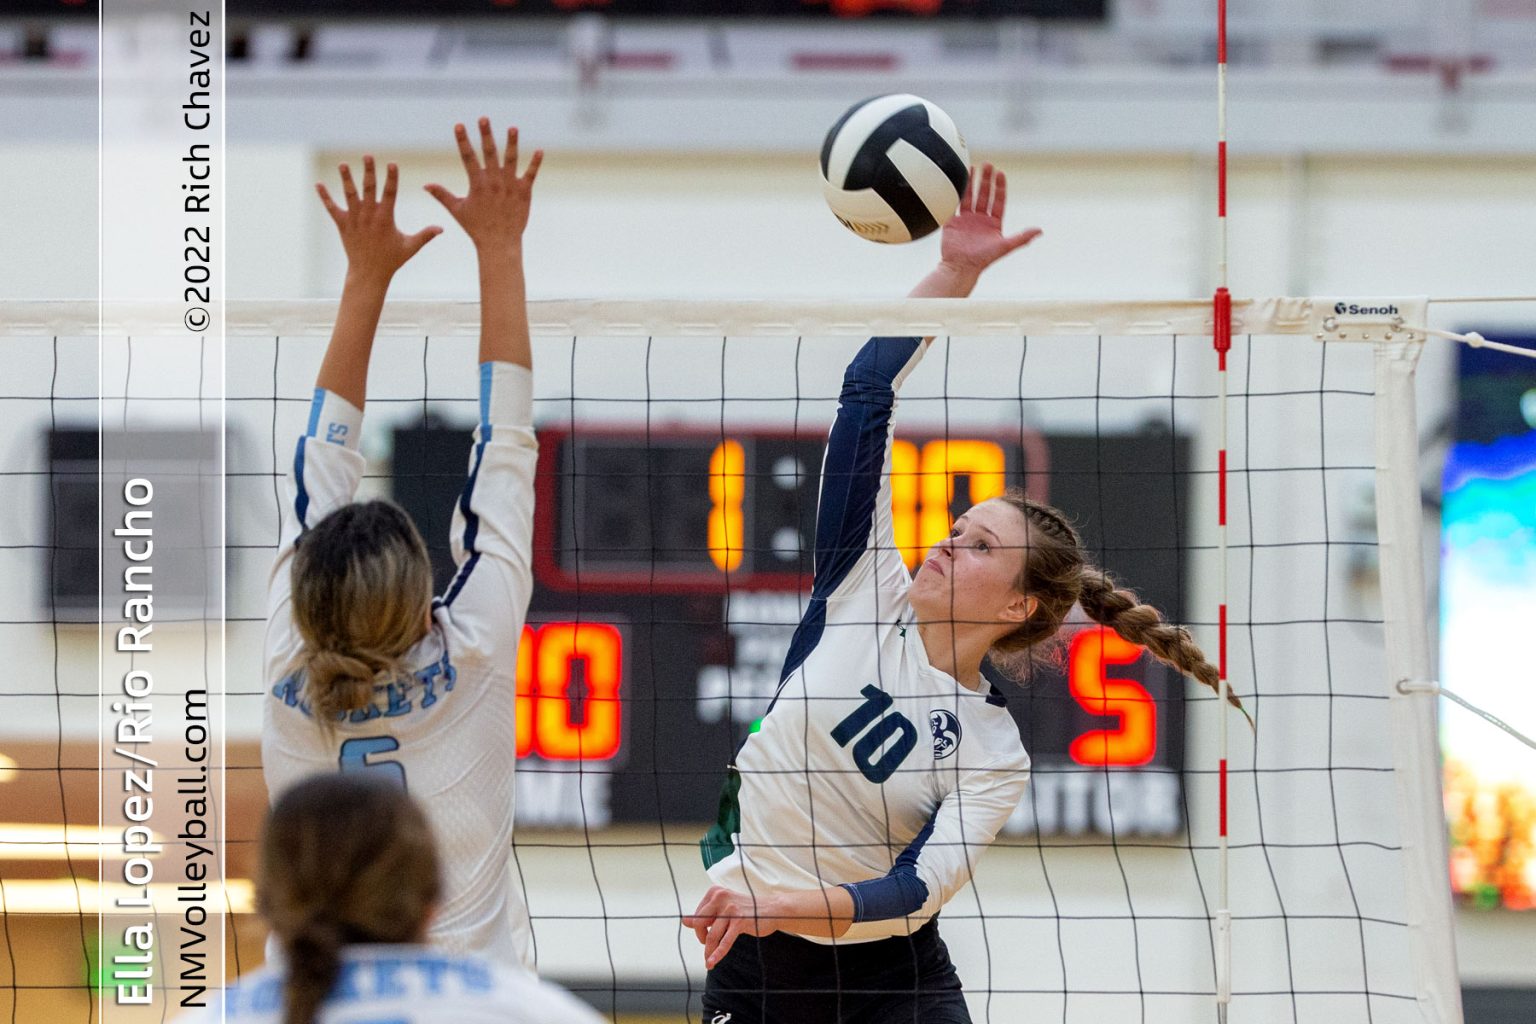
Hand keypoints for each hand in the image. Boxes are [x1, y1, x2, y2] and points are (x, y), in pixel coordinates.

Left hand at [316, 157, 441, 284]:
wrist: (369, 273)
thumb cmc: (391, 260)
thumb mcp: (410, 247)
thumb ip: (425, 236)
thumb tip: (442, 228)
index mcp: (386, 218)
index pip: (390, 193)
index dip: (391, 178)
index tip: (392, 163)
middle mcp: (369, 216)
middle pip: (368, 188)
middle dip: (368, 171)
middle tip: (367, 155)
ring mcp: (354, 219)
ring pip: (349, 195)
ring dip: (346, 179)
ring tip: (343, 165)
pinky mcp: (342, 225)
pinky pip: (332, 208)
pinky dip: (324, 197)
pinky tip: (318, 184)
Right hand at [425, 118, 542, 253]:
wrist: (499, 243)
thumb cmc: (476, 227)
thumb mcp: (457, 210)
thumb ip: (442, 195)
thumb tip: (425, 184)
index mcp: (477, 184)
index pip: (468, 157)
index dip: (463, 140)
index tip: (459, 125)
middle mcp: (494, 182)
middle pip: (490, 154)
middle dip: (486, 135)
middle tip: (483, 118)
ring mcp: (510, 186)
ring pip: (511, 160)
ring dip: (512, 143)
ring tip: (512, 128)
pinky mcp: (524, 192)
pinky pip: (530, 174)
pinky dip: (535, 163)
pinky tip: (540, 151)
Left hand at [683, 886, 779, 969]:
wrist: (772, 909)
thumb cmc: (746, 909)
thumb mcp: (724, 908)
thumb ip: (705, 914)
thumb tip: (685, 921)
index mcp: (715, 892)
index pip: (697, 915)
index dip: (699, 928)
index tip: (707, 933)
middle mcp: (721, 897)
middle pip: (700, 924)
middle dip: (701, 938)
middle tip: (708, 946)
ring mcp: (730, 909)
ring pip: (712, 935)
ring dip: (708, 951)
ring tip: (709, 961)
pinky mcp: (740, 921)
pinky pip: (725, 941)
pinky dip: (717, 954)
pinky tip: (712, 962)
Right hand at [937, 163, 1040, 280]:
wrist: (961, 267)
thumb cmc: (983, 259)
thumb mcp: (1005, 247)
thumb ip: (1022, 237)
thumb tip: (1040, 230)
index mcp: (993, 223)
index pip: (998, 201)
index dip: (1000, 187)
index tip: (1000, 173)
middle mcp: (980, 219)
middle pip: (984, 195)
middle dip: (986, 180)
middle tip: (987, 164)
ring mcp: (966, 220)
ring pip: (969, 196)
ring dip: (970, 182)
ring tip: (972, 167)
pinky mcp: (953, 221)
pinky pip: (954, 204)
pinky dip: (955, 192)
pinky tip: (956, 180)